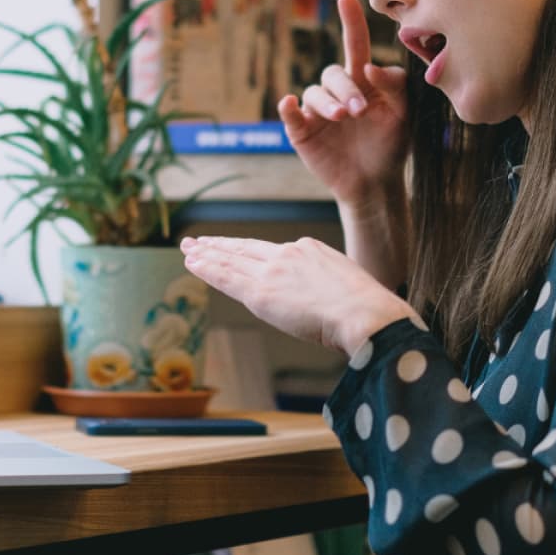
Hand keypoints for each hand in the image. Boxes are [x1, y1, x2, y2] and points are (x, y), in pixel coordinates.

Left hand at [180, 235, 420, 355]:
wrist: (366, 313)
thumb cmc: (367, 309)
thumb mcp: (347, 284)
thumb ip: (327, 287)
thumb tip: (325, 302)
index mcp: (309, 249)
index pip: (269, 250)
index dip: (246, 249)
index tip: (233, 247)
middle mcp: (287, 254)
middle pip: (245, 249)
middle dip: (219, 245)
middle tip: (197, 241)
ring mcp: (272, 271)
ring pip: (231, 261)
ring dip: (207, 255)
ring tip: (188, 249)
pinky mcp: (262, 293)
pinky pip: (227, 278)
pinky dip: (207, 270)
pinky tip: (193, 263)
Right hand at [279, 0, 408, 204]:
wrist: (376, 183)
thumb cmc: (391, 145)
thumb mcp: (403, 114)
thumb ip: (394, 86)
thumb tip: (369, 67)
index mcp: (362, 81)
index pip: (355, 45)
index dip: (351, 22)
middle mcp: (337, 91)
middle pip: (334, 74)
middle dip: (346, 89)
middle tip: (360, 111)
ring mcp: (318, 111)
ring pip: (314, 92)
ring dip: (328, 102)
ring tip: (343, 117)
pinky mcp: (302, 131)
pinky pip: (290, 114)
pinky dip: (288, 107)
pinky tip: (290, 104)